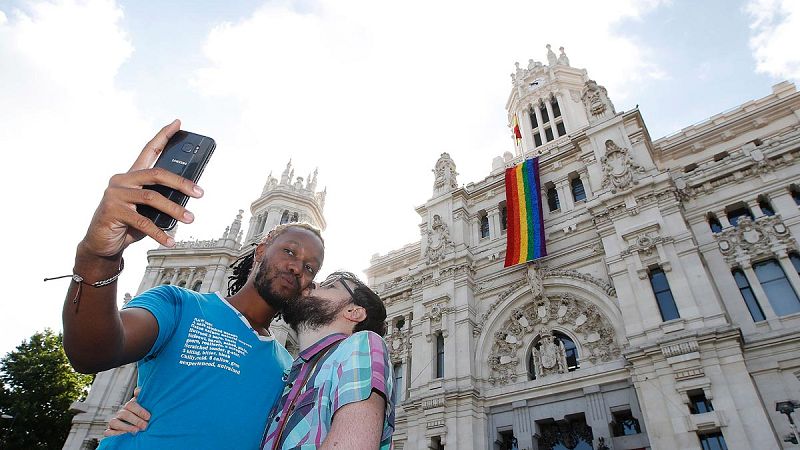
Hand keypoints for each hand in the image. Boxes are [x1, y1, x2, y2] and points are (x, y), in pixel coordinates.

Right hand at [80, 119, 203, 257]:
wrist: (102, 243)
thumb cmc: (127, 223)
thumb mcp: (146, 209)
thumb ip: (161, 199)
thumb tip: (187, 198)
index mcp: (131, 175)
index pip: (149, 150)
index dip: (163, 136)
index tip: (178, 123)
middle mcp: (122, 180)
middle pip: (156, 174)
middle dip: (181, 182)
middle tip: (199, 193)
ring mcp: (115, 195)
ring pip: (152, 197)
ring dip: (174, 209)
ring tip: (190, 218)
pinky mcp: (112, 211)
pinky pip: (143, 221)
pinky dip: (159, 233)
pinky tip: (170, 241)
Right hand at [104, 387, 150, 436]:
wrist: (136, 428)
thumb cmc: (141, 416)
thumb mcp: (143, 406)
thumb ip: (141, 397)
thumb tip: (138, 390)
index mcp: (128, 406)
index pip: (131, 405)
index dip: (140, 410)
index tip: (148, 417)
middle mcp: (120, 413)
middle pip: (124, 414)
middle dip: (135, 420)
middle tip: (145, 426)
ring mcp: (114, 422)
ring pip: (114, 422)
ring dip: (126, 427)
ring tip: (136, 431)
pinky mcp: (110, 432)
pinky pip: (107, 432)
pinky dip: (114, 434)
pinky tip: (124, 435)